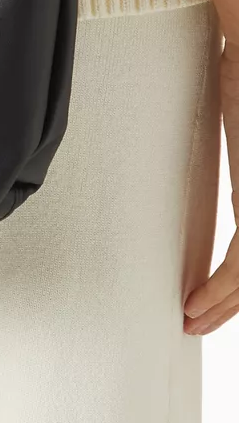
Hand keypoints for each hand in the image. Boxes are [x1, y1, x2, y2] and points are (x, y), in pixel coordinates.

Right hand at [184, 30, 238, 334]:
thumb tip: (189, 119)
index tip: (207, 291)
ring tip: (193, 317)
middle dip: (231, 301)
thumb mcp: (229, 106)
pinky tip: (197, 303)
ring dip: (224, 305)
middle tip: (197, 316)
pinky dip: (222, 291)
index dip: (237, 276)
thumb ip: (222, 133)